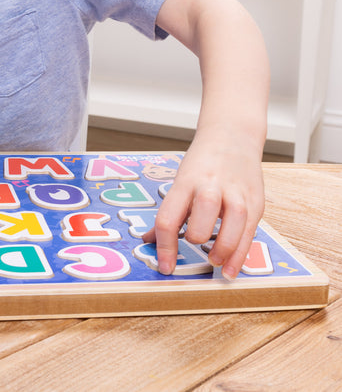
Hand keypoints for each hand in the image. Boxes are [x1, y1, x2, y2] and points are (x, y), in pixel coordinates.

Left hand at [142, 133, 264, 279]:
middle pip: (202, 216)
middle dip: (197, 237)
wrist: (232, 135)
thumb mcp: (180, 181)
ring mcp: (236, 193)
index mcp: (185, 182)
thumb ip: (170, 212)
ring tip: (214, 262)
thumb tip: (149, 240)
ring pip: (234, 224)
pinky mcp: (255, 201)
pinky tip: (232, 269)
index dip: (165, 246)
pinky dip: (241, 254)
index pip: (169, 217)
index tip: (164, 266)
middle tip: (194, 245)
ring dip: (223, 249)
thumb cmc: (202, 163)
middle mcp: (210, 186)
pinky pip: (250, 232)